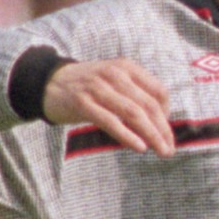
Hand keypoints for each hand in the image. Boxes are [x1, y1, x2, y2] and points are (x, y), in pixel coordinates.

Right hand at [45, 57, 178, 154]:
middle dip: (163, 130)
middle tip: (169, 149)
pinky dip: (128, 135)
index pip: (158, 91)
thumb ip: (135, 96)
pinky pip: (111, 121)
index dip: (167, 113)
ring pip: (133, 113)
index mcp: (127, 68)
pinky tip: (140, 147)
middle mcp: (115, 74)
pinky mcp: (83, 103)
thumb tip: (160, 125)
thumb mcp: (114, 82)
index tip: (166, 131)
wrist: (49, 83)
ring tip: (161, 151)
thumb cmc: (89, 87)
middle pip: (148, 105)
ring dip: (151, 135)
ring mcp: (98, 87)